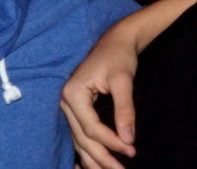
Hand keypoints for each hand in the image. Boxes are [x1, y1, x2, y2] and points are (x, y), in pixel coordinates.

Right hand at [62, 31, 138, 168]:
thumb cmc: (119, 56)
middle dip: (102, 157)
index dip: (111, 142)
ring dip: (95, 159)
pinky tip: (96, 164)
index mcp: (73, 93)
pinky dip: (88, 151)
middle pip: (82, 138)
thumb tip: (128, 139)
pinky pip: (79, 135)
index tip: (131, 150)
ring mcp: (68, 107)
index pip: (91, 128)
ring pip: (78, 141)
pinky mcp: (75, 110)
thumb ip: (125, 109)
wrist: (116, 41)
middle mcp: (65, 102)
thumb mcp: (124, 80)